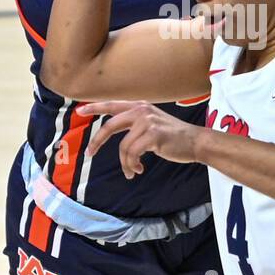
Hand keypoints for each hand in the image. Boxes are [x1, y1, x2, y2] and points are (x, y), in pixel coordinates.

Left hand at [79, 101, 202, 177]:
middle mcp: (142, 110)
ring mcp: (148, 121)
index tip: (79, 111)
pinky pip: (133, 153)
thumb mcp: (152, 123)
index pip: (112, 105)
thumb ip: (134, 123)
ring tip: (132, 170)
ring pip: (123, 146)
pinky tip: (139, 169)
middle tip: (90, 153)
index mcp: (140, 106)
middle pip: (110, 126)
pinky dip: (133, 164)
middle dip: (97, 141)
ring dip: (125, 163)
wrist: (195, 142)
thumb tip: (113, 130)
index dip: (95, 107)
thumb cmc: (172, 137)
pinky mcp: (153, 135)